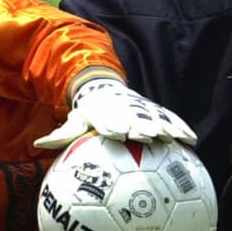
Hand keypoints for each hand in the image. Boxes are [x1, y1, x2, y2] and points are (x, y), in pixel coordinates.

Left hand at [33, 77, 196, 148]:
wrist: (103, 87)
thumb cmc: (89, 112)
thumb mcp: (74, 121)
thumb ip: (61, 135)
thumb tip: (39, 143)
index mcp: (104, 113)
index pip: (109, 119)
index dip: (114, 125)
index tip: (119, 135)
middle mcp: (125, 109)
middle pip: (136, 118)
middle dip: (143, 125)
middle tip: (152, 136)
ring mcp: (142, 108)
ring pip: (158, 117)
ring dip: (169, 127)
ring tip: (181, 139)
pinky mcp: (154, 109)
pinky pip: (170, 118)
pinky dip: (181, 127)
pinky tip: (192, 141)